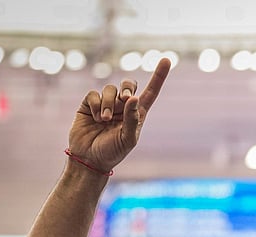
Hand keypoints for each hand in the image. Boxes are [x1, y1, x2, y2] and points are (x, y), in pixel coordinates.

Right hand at [66, 57, 171, 172]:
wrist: (90, 158)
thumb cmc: (113, 152)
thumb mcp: (127, 139)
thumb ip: (131, 119)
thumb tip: (133, 98)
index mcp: (137, 113)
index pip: (151, 92)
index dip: (158, 76)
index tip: (166, 59)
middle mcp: (122, 106)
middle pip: (128, 84)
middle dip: (126, 88)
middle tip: (124, 100)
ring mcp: (106, 104)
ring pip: (110, 89)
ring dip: (108, 103)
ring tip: (104, 120)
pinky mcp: (89, 104)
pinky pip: (94, 94)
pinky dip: (96, 104)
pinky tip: (95, 118)